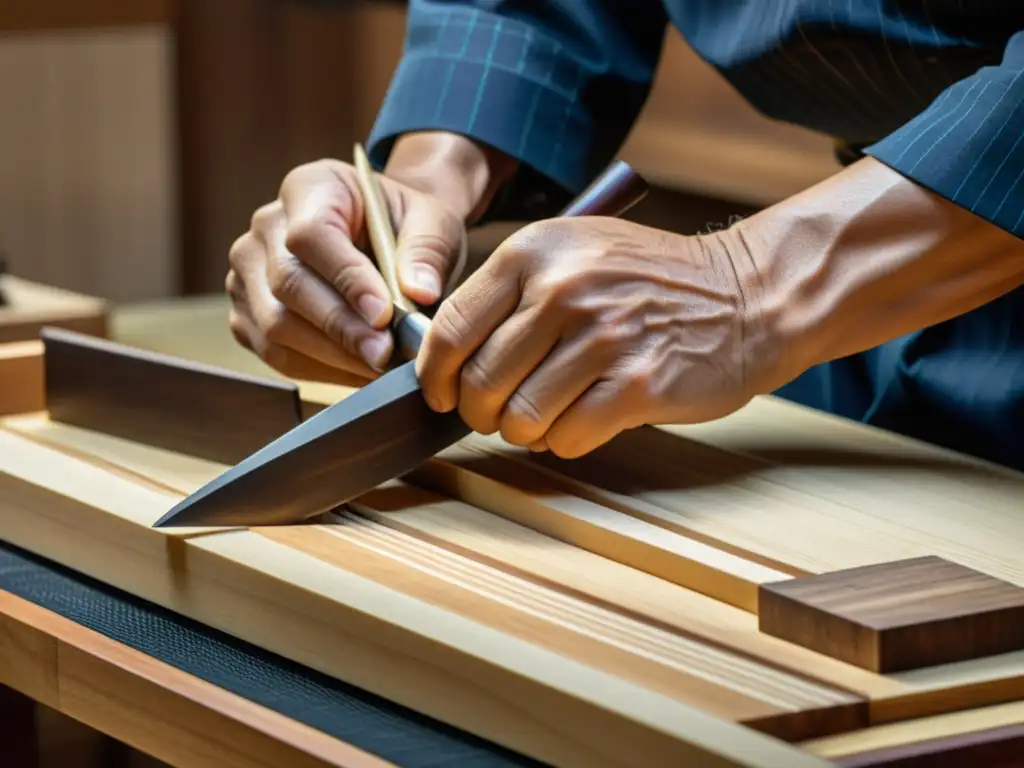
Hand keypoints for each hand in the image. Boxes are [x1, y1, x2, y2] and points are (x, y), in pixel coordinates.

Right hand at [226, 158, 467, 385]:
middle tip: (385, 356)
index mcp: (310, 188)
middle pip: (288, 284)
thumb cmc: (404, 227)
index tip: (384, 314)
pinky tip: (358, 374)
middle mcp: (266, 226)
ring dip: (331, 356)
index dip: (346, 278)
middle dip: (341, 328)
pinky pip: (273, 352)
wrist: (383, 240)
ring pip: (276, 325)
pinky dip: (318, 370)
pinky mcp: (247, 314)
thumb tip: (420, 293)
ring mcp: (247, 271)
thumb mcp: (432, 223)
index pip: (312, 235)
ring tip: (379, 370)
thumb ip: (427, 251)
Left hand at [415, 216, 777, 457]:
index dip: (436, 376)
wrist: (747, 295)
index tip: (442, 395)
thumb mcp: (574, 254)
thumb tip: (446, 357)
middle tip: (501, 413)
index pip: (450, 329)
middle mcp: (563, 290)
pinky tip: (586, 419)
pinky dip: (566, 440)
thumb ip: (511, 295)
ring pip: (519, 418)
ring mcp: (603, 338)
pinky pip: (566, 438)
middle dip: (482, 412)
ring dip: (526, 430)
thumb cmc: (650, 283)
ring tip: (549, 415)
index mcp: (535, 252)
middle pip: (480, 382)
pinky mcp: (639, 385)